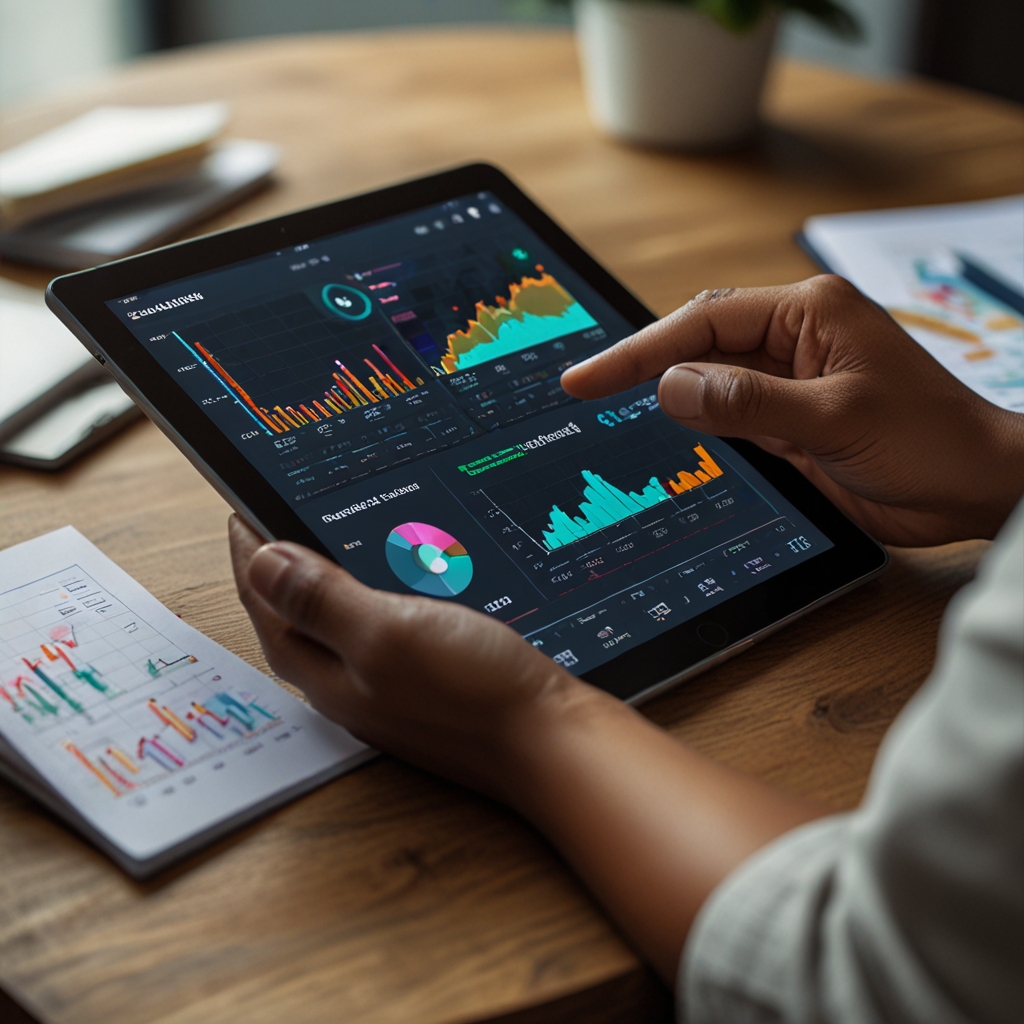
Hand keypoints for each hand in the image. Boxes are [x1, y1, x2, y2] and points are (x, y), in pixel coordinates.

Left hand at [227, 514, 593, 803]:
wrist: (549, 740)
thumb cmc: (473, 693)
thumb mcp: (388, 634)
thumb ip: (323, 601)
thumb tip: (261, 560)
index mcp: (326, 673)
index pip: (264, 604)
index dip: (248, 554)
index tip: (239, 509)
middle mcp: (348, 684)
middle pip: (291, 619)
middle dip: (273, 571)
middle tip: (267, 523)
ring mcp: (387, 686)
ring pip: (333, 626)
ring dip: (317, 584)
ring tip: (314, 545)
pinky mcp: (423, 682)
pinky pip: (374, 633)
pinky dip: (364, 599)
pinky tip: (385, 587)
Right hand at [561, 276, 1023, 545]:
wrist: (974, 490)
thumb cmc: (929, 440)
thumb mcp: (834, 418)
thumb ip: (748, 401)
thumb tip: (670, 386)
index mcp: (808, 314)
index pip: (703, 324)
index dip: (639, 350)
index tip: (588, 378)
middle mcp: (793, 341)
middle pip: (697, 346)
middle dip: (641, 367)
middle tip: (582, 391)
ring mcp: (789, 383)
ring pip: (708, 384)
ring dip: (666, 401)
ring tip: (607, 413)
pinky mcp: (789, 423)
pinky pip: (727, 420)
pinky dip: (695, 430)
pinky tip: (666, 441)